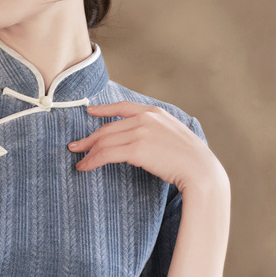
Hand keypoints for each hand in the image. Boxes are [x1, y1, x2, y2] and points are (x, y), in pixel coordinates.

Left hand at [68, 101, 222, 194]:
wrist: (200, 169)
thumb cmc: (191, 160)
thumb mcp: (174, 136)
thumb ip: (157, 133)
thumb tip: (141, 143)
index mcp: (156, 113)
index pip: (123, 107)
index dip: (104, 109)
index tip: (90, 111)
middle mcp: (146, 118)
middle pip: (109, 127)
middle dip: (89, 138)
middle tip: (75, 146)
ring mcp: (141, 132)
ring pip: (104, 141)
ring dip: (88, 152)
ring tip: (78, 160)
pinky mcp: (137, 149)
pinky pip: (106, 154)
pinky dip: (92, 161)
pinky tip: (85, 166)